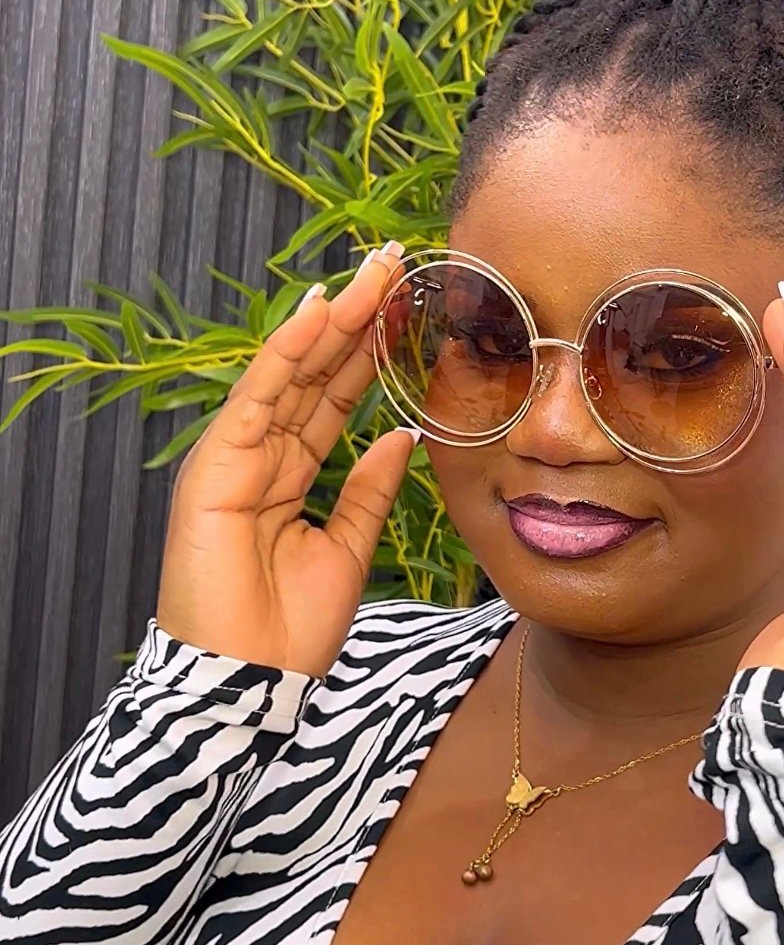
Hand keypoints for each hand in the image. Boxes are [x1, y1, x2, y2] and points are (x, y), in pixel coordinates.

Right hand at [155, 243, 414, 677]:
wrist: (250, 682)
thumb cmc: (290, 631)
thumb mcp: (349, 548)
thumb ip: (369, 489)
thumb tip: (403, 436)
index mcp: (288, 476)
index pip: (333, 399)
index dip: (369, 353)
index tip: (407, 307)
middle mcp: (258, 457)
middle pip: (314, 374)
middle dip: (356, 318)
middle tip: (394, 261)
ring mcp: (234, 458)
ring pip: (290, 374)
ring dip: (331, 319)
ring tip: (371, 272)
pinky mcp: (215, 466)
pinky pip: (258, 397)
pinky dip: (288, 353)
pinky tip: (320, 312)